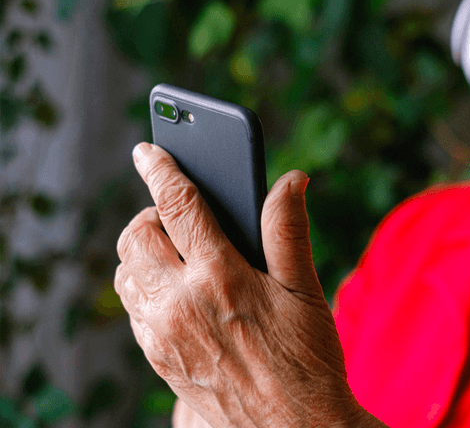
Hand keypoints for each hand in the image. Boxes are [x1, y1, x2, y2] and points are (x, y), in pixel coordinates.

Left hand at [115, 142, 383, 426]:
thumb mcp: (305, 289)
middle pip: (135, 236)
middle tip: (176, 216)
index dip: (162, 169)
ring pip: (125, 273)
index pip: (179, 205)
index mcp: (220, 276)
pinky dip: (143, 287)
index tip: (149, 149)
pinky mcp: (157, 358)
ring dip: (142, 252)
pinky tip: (176, 291)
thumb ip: (289, 229)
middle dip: (149, 214)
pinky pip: (132, 308)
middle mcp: (180, 303)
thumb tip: (291, 179)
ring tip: (176, 252)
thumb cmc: (307, 358)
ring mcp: (163, 333)